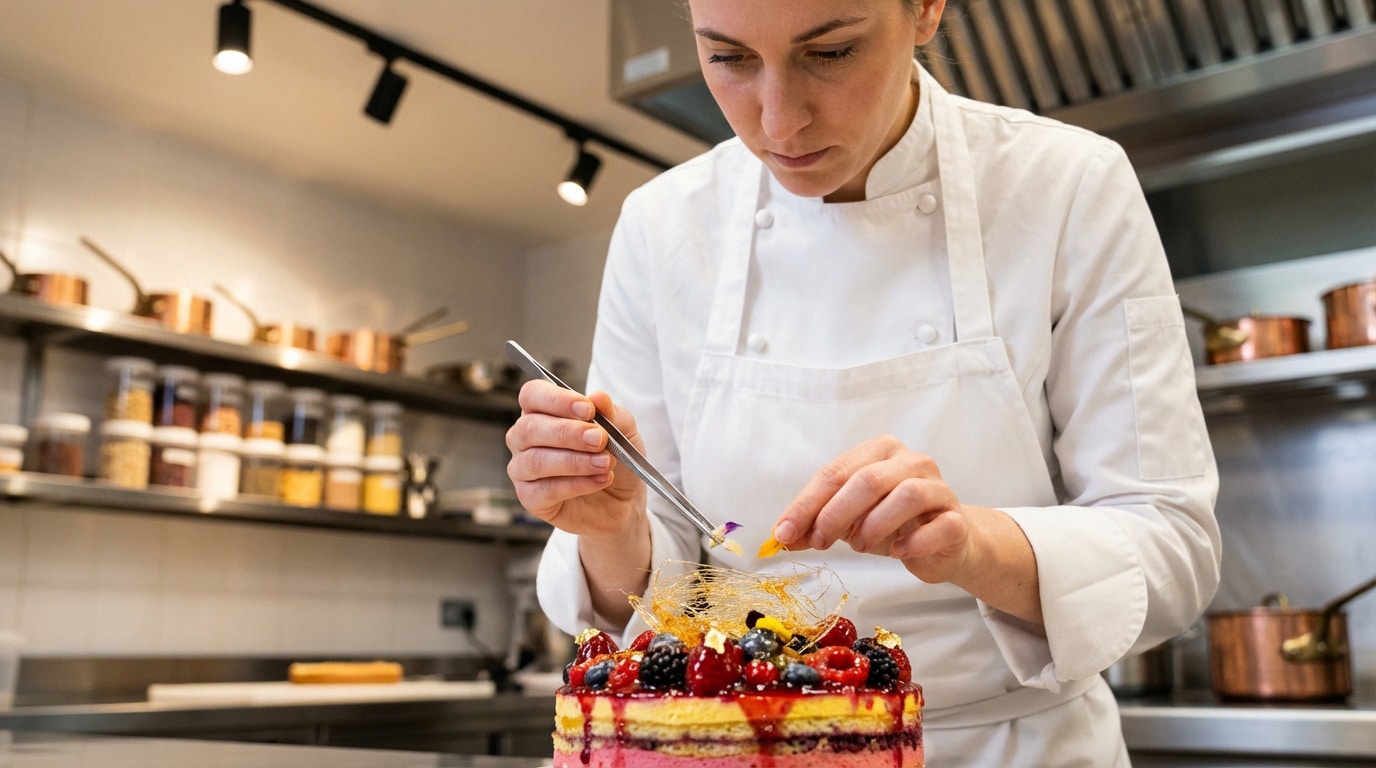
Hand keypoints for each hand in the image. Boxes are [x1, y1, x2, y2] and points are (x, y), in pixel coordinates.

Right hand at [505, 380, 646, 540]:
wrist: (623, 501)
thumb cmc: (615, 458)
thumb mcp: (622, 431)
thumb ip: (611, 414)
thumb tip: (598, 397)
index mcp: (541, 412)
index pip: (532, 395)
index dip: (557, 400)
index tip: (588, 410)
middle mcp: (524, 438)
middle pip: (530, 427)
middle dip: (568, 433)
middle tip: (600, 439)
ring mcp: (523, 469)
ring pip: (536, 460)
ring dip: (575, 461)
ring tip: (606, 462)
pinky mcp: (530, 498)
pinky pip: (545, 490)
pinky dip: (577, 484)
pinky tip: (600, 480)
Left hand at [771, 435, 1043, 622]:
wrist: (945, 542)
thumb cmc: (892, 524)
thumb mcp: (848, 521)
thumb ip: (816, 525)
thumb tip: (782, 536)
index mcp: (879, 451)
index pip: (835, 472)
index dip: (806, 504)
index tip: (783, 532)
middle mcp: (911, 461)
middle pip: (868, 480)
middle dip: (835, 514)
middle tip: (820, 541)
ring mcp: (939, 487)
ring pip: (905, 495)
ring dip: (874, 525)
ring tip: (859, 546)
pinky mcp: (957, 519)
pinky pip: (938, 526)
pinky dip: (912, 542)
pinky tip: (897, 552)